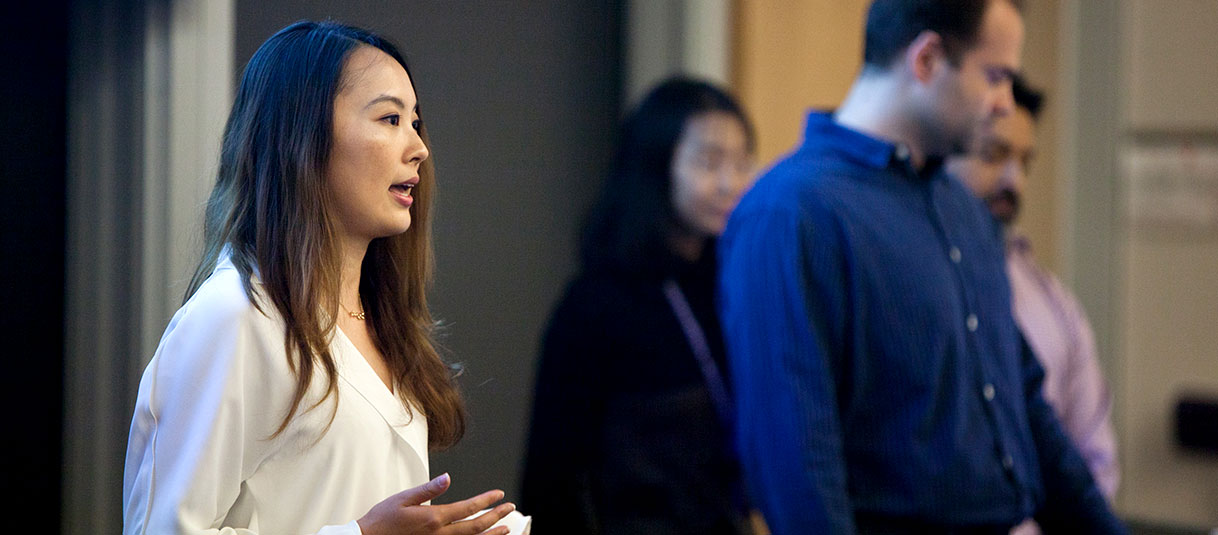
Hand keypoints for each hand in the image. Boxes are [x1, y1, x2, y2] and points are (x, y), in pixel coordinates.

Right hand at [357, 473, 515, 534]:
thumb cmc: (383, 520)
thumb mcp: (404, 498)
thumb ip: (429, 489)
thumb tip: (448, 477)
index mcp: (433, 518)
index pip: (468, 508)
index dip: (486, 501)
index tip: (499, 495)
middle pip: (476, 527)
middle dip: (496, 517)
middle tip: (510, 509)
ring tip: (506, 528)